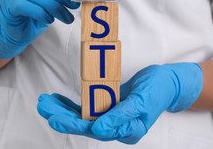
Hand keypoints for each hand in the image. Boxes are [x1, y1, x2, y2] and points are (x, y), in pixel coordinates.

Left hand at [37, 63, 202, 143]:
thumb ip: (123, 115)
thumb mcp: (143, 100)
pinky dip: (70, 104)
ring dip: (62, 111)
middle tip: (44, 108)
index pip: (98, 131)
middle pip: (85, 125)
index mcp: (128, 131)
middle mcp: (117, 127)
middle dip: (62, 117)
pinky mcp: (107, 107)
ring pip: (82, 117)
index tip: (59, 120)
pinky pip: (86, 108)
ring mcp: (111, 117)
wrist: (167, 82)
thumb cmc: (158, 89)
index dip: (77, 125)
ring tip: (44, 103)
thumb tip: (100, 129)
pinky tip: (56, 100)